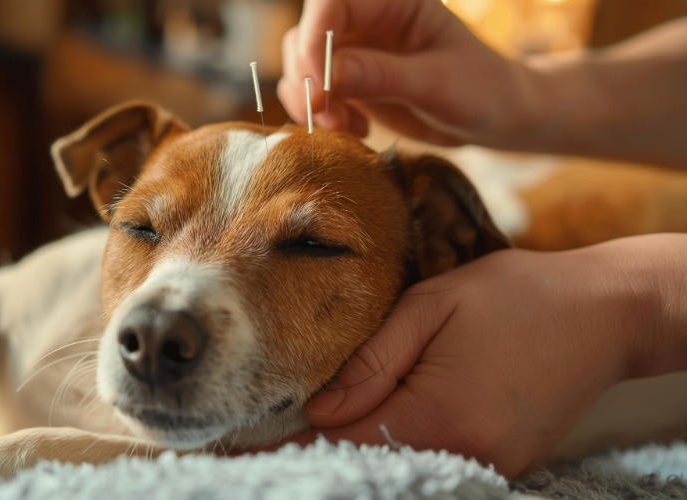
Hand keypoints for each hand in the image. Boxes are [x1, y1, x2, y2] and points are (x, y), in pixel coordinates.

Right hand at [278, 0, 535, 146]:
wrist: (496, 117)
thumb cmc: (481, 89)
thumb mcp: (437, 84)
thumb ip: (382, 76)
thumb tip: (327, 76)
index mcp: (392, 1)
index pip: (331, 2)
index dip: (315, 40)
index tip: (322, 87)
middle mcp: (367, 19)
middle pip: (305, 34)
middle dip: (308, 79)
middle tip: (329, 117)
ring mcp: (355, 51)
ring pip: (301, 65)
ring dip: (311, 102)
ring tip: (345, 128)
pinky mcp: (350, 82)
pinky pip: (314, 94)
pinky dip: (321, 115)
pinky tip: (355, 131)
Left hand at [287, 238, 682, 477]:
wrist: (605, 312)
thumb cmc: (516, 296)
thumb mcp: (433, 308)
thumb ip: (372, 362)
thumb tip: (319, 409)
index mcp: (440, 416)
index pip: (345, 444)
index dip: (295, 444)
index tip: (252, 441)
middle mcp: (466, 454)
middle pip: (372, 461)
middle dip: (324, 447)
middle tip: (278, 431)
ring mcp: (490, 464)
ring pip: (402, 464)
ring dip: (361, 446)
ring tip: (320, 423)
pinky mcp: (505, 460)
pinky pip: (435, 459)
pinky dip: (399, 444)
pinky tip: (377, 421)